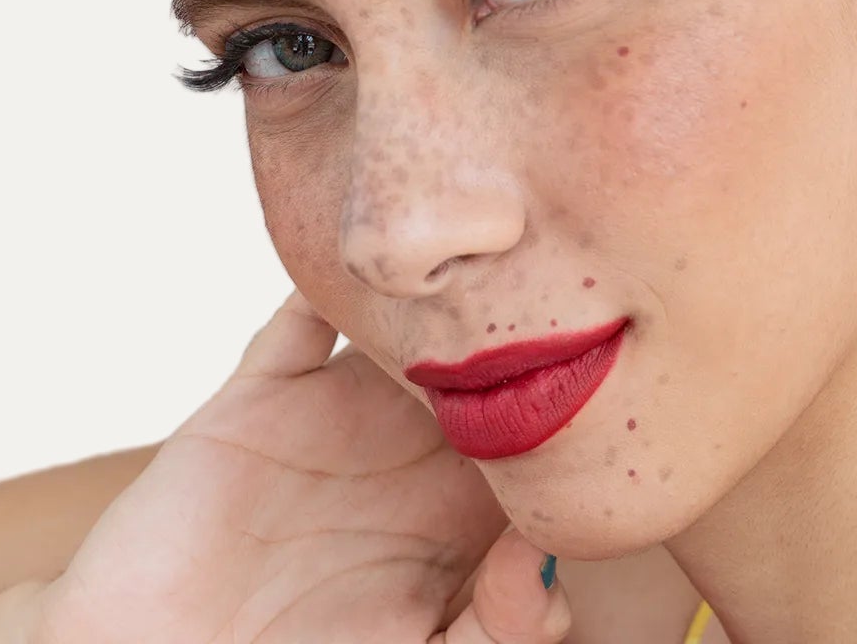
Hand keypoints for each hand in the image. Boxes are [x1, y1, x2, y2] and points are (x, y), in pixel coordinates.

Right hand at [29, 288, 571, 642]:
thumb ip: (495, 631)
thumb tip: (545, 561)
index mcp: (454, 513)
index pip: (530, 430)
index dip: (566, 394)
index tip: (602, 356)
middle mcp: (404, 451)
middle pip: (477, 358)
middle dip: (512, 313)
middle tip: (552, 266)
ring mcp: (331, 418)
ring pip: (397, 328)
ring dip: (431, 290)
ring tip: (471, 250)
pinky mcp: (255, 402)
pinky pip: (294, 324)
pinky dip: (321, 287)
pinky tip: (358, 267)